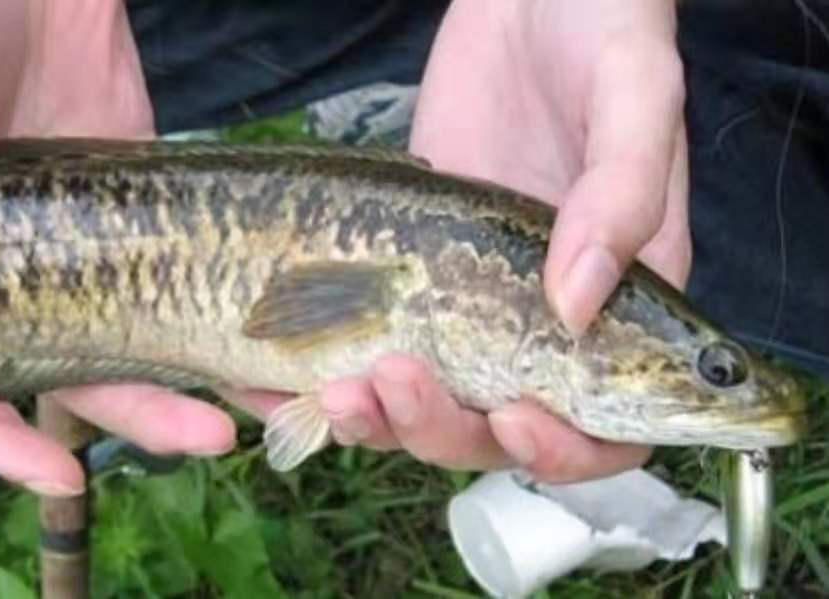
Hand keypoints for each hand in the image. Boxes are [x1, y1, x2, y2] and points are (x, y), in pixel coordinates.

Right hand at [0, 1, 233, 497]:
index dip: (8, 441)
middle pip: (82, 372)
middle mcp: (25, 275)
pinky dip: (226, 306)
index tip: (67, 479)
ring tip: (269, 399)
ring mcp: (96, 248)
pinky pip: (189, 272)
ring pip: (146, 334)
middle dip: (145, 414)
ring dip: (200, 373)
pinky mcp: (154, 213)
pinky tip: (272, 330)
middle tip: (213, 435)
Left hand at [300, 0, 688, 481]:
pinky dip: (331, 377)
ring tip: (334, 390)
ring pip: (430, 401)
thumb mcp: (632, 98)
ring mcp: (471, 299)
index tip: (514, 418)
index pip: (606, 427)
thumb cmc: (601, 32)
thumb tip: (578, 303)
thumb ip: (621, 197)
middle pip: (497, 429)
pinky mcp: (410, 270)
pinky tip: (287, 376)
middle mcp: (542, 318)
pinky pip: (373, 347)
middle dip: (445, 430)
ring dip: (382, 417)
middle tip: (395, 383)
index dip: (565, 450)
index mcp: (620, 303)